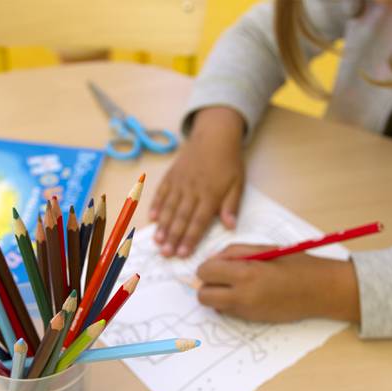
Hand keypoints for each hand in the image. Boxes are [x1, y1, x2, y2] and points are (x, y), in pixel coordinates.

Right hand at [150, 107, 245, 257]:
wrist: (214, 135)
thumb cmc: (229, 163)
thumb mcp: (238, 183)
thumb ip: (232, 205)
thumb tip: (230, 226)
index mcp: (210, 195)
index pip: (199, 221)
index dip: (190, 238)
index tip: (183, 253)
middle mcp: (192, 190)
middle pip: (181, 218)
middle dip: (173, 237)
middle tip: (166, 254)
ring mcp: (179, 182)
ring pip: (169, 207)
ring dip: (162, 226)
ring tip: (157, 241)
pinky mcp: (171, 176)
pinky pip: (161, 192)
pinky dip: (156, 205)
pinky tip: (152, 218)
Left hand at [195, 244, 360, 322]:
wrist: (320, 291)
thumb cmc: (296, 265)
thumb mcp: (264, 249)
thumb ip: (234, 252)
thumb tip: (213, 259)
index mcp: (245, 273)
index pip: (205, 273)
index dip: (208, 266)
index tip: (219, 263)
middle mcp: (242, 296)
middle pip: (203, 296)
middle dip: (207, 285)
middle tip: (222, 276)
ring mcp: (246, 312)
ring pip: (213, 307)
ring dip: (217, 295)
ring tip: (236, 284)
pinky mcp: (252, 321)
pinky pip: (228, 313)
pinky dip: (229, 303)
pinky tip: (247, 294)